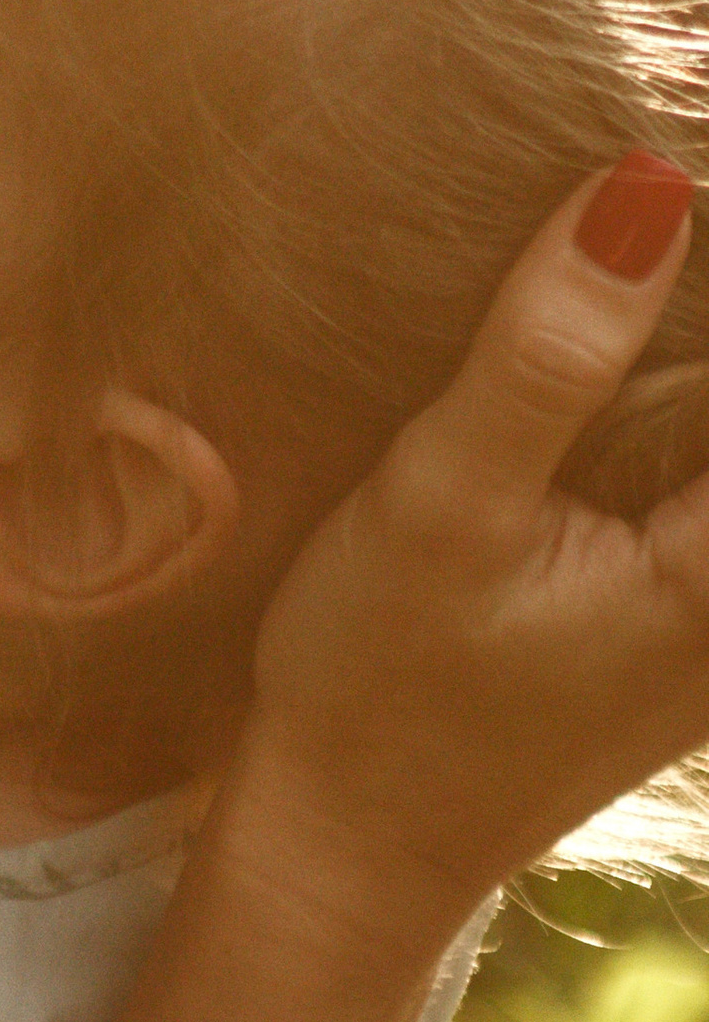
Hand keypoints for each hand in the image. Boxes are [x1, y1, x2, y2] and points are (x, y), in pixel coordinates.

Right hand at [222, 156, 708, 967]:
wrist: (348, 848)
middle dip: (688, 310)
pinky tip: (622, 345)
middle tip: (648, 200)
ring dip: (679, 354)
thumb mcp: (443, 504)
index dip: (705, 277)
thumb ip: (546, 353)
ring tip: (633, 248)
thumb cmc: (377, 684)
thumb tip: (647, 186)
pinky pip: (703, 478)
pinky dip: (676, 404)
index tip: (672, 173)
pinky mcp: (686, 614)